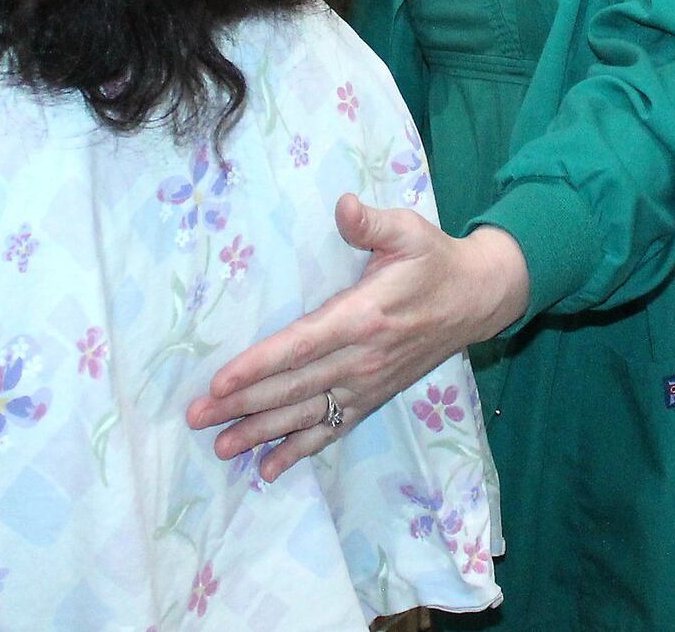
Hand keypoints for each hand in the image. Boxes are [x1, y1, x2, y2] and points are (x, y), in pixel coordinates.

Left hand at [185, 193, 529, 481]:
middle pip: (293, 387)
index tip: (220, 381)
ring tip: (220, 447)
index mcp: (362, 317)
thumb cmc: (432, 259)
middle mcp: (361, 359)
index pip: (300, 346)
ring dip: (261, 432)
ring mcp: (367, 384)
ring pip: (306, 415)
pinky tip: (269, 469)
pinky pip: (332, 429)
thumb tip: (344, 205)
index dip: (259, 366)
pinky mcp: (373, 397)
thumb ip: (371, 223)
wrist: (478, 298)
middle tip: (196, 417)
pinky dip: (300, 450)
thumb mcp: (407, 229)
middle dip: (243, 404)